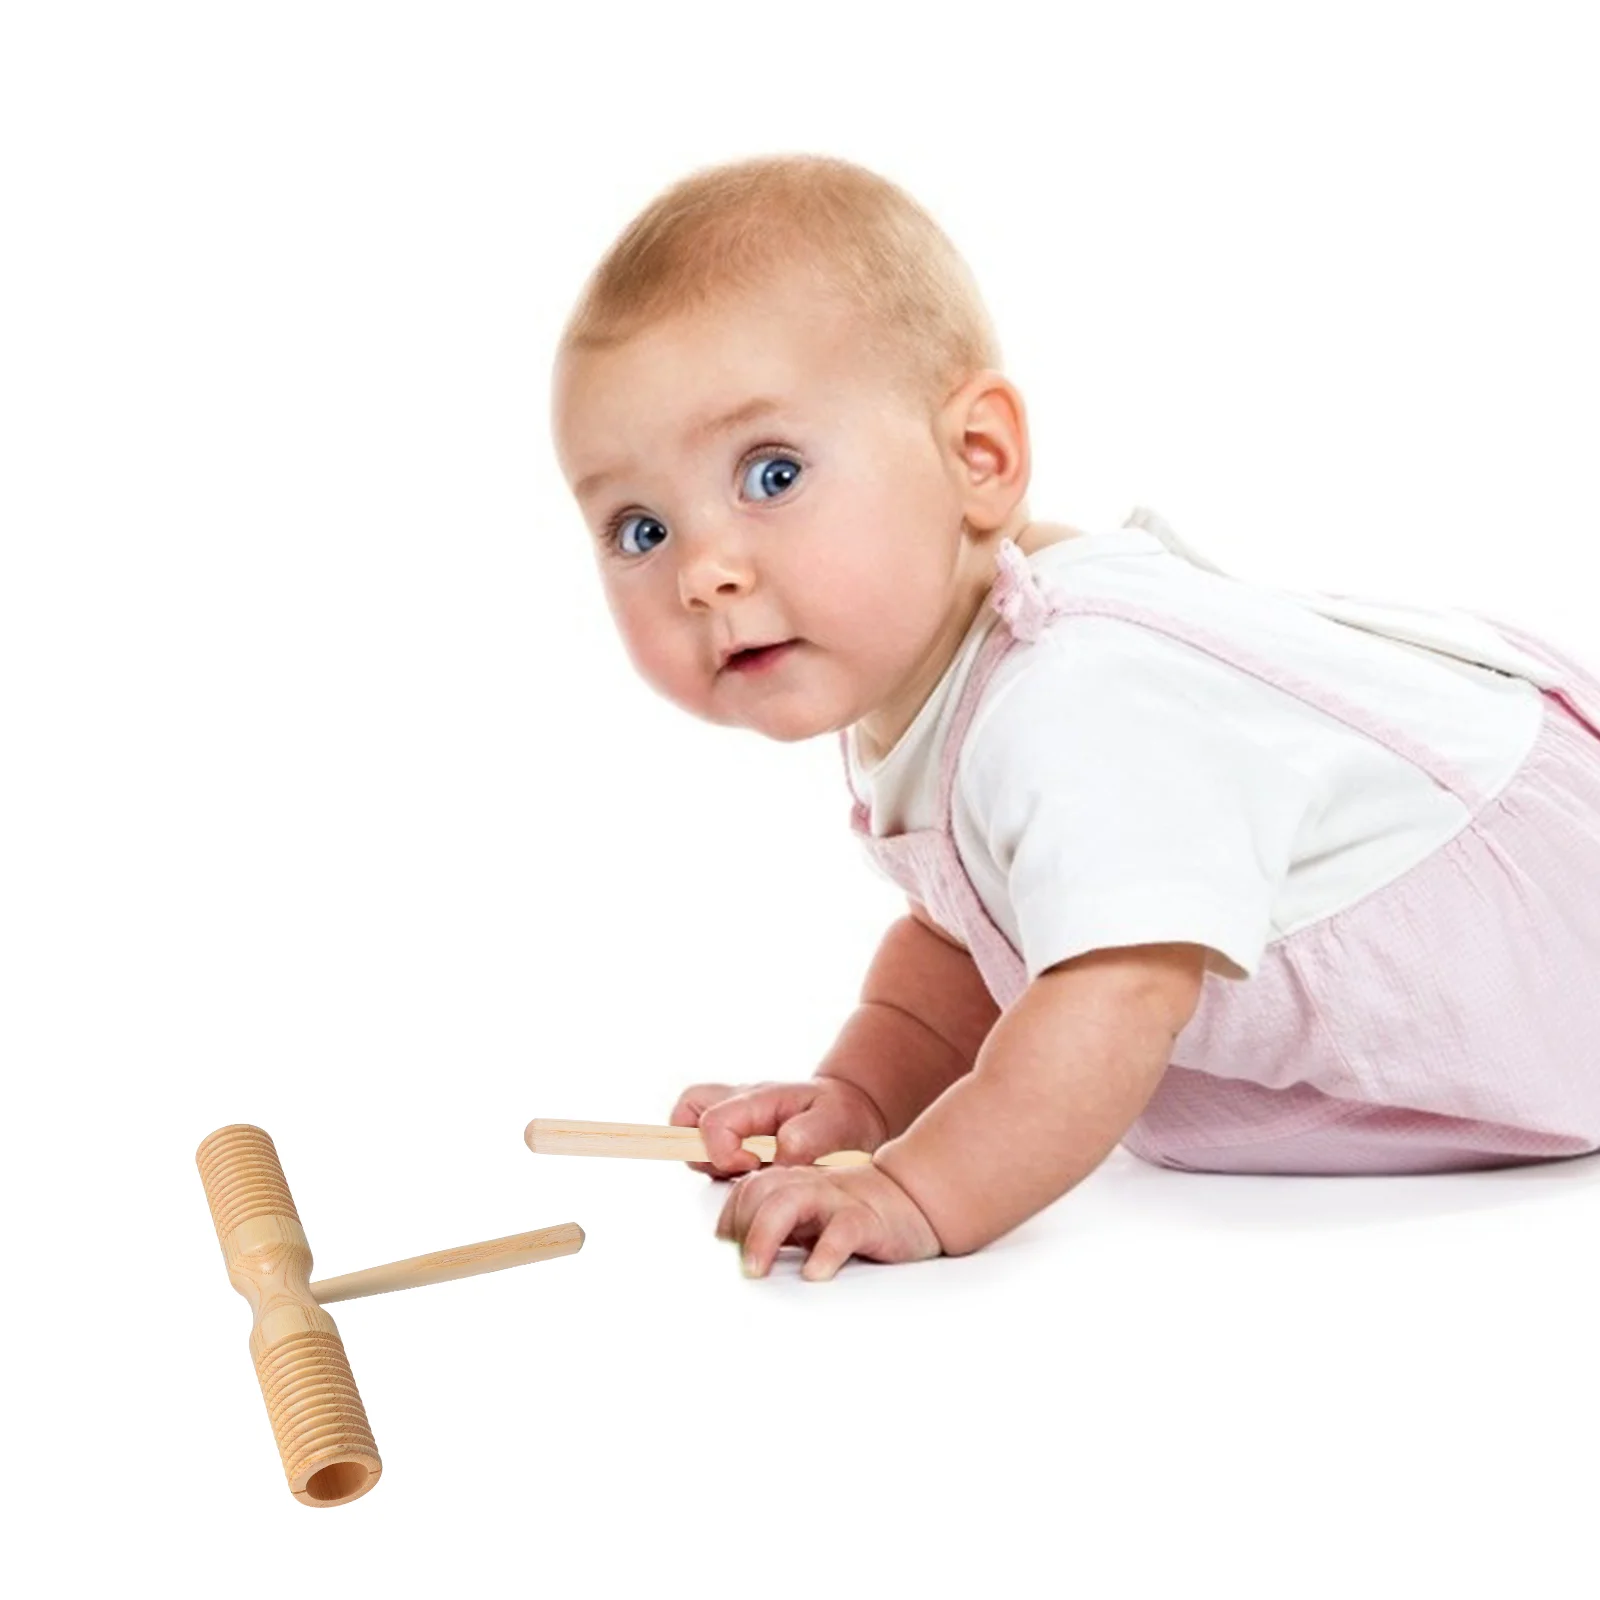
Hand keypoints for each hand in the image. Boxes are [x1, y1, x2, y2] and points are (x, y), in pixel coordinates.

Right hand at [668, 1077, 888, 1178]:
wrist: (852, 1113)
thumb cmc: (841, 1116)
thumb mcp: (835, 1122)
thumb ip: (807, 1136)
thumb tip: (778, 1153)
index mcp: (757, 1099)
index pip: (712, 1122)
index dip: (724, 1154)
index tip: (754, 1166)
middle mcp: (737, 1106)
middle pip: (685, 1116)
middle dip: (701, 1152)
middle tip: (740, 1168)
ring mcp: (732, 1122)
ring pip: (689, 1135)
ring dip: (712, 1162)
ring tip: (751, 1171)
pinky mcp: (734, 1139)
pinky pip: (708, 1152)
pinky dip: (722, 1169)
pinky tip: (755, 1175)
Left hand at [717, 1161, 942, 1280]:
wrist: (915, 1197)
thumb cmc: (855, 1212)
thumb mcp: (811, 1216)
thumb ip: (777, 1226)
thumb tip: (736, 1257)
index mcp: (793, 1183)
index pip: (746, 1191)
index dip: (730, 1221)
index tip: (726, 1254)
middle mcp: (809, 1186)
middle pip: (760, 1191)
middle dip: (741, 1228)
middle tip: (739, 1268)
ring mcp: (837, 1200)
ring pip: (789, 1202)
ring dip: (764, 1236)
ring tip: (757, 1271)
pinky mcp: (867, 1220)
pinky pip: (842, 1231)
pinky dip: (825, 1253)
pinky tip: (815, 1274)